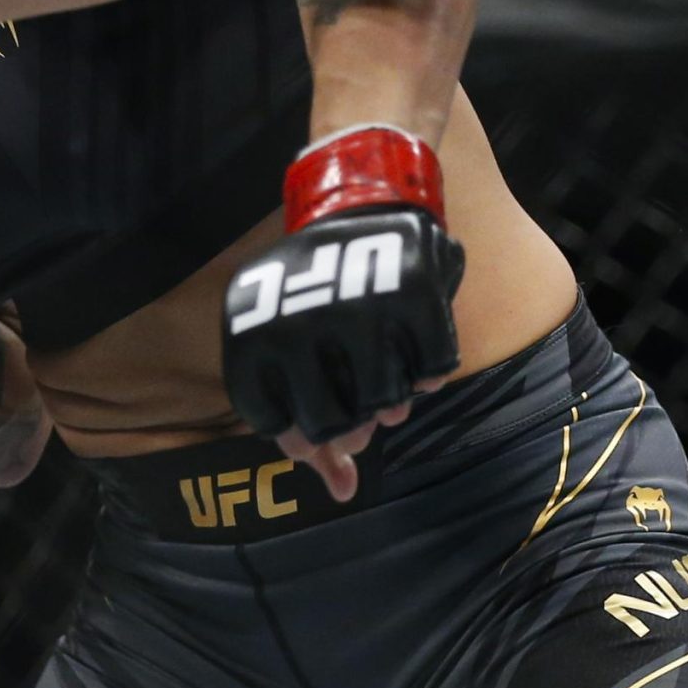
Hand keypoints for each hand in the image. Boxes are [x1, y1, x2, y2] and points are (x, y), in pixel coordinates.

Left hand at [221, 127, 465, 488]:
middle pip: (334, 425)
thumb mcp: (287, 344)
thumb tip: (344, 490)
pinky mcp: (413, 297)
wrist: (360, 197)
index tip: (315, 405)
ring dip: (392, 396)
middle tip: (358, 398)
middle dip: (351, 419)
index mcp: (253, 333)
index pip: (278, 427)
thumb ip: (306, 421)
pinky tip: (414, 347)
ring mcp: (359, 310)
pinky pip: (434, 372)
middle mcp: (301, 324)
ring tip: (385, 369)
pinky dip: (430, 370)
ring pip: (387, 403)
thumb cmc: (317, 285)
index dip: (302, 432)